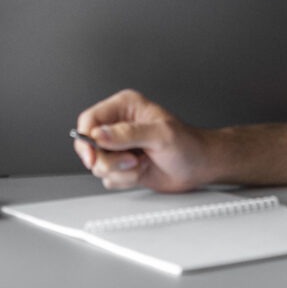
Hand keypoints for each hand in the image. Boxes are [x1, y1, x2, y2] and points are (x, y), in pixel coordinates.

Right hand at [72, 90, 214, 191]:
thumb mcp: (160, 135)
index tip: (93, 156)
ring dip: (120, 171)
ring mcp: (119, 148)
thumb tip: (99, 134)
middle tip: (132, 159)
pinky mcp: (122, 166)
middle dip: (109, 159)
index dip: (86, 140)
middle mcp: (118, 126)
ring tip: (141, 163)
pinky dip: (124, 180)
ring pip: (98, 165)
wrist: (200, 166)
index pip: (90, 119)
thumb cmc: (188, 144)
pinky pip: (108, 178)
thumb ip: (128, 134)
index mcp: (124, 107)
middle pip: (90, 146)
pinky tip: (142, 171)